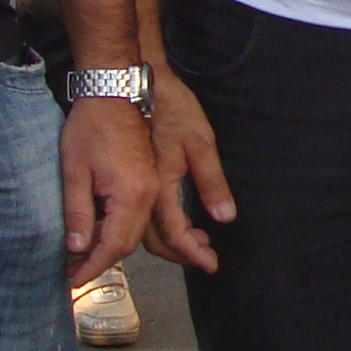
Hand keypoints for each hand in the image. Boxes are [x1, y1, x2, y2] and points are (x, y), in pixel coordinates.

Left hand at [60, 96, 160, 288]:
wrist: (116, 90)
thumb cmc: (92, 126)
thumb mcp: (75, 171)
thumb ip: (78, 213)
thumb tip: (77, 249)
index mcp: (132, 196)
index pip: (113, 246)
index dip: (92, 267)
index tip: (73, 281)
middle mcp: (149, 196)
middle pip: (129, 244)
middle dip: (101, 263)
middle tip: (73, 273)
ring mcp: (153, 187)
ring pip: (137, 233)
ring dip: (112, 249)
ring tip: (84, 259)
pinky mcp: (150, 179)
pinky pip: (139, 217)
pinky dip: (120, 231)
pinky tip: (100, 231)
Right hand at [139, 64, 236, 273]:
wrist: (130, 84)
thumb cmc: (170, 108)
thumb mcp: (200, 142)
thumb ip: (211, 181)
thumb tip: (225, 216)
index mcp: (158, 187)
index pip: (174, 234)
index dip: (193, 254)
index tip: (211, 267)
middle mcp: (140, 194)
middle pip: (154, 240)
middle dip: (180, 254)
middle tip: (204, 258)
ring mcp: (129, 186)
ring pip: (141, 230)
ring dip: (168, 242)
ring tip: (195, 242)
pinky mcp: (125, 178)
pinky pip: (135, 214)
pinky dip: (155, 226)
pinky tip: (173, 219)